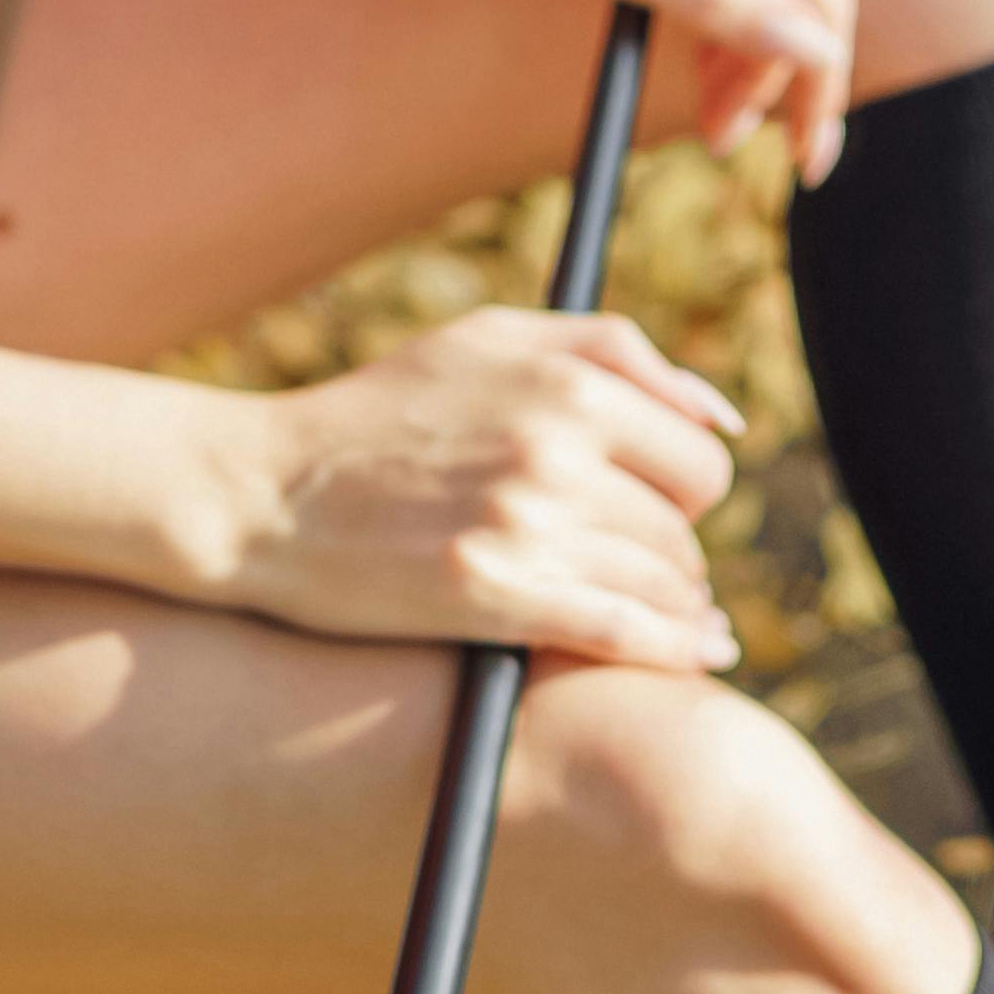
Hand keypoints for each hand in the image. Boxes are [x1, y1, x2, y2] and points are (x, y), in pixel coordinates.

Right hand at [207, 309, 749, 667]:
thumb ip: (615, 351)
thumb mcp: (490, 338)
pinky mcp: (495, 599)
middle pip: (685, 525)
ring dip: (673, 604)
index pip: (699, 454)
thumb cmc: (384, 409)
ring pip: (663, 582)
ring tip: (657, 609)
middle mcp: (554, 449)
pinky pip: (624, 633)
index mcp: (565, 381)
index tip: (654, 502)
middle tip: (637, 559)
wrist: (268, 491)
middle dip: (673, 547)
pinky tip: (693, 655)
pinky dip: (671, 649)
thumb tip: (724, 418)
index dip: (685, 485)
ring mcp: (526, 527)